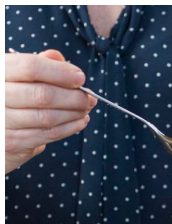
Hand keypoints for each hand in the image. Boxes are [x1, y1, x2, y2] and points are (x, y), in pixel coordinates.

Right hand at [5, 48, 95, 173]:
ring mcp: (3, 120)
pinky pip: (48, 135)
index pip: (31, 67)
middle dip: (73, 97)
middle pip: (43, 95)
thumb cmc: (9, 94)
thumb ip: (37, 64)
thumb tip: (60, 59)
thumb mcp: (16, 73)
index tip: (80, 77)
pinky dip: (69, 128)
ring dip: (74, 114)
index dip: (60, 72)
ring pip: (48, 118)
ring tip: (86, 109)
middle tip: (89, 98)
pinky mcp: (13, 141)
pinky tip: (79, 121)